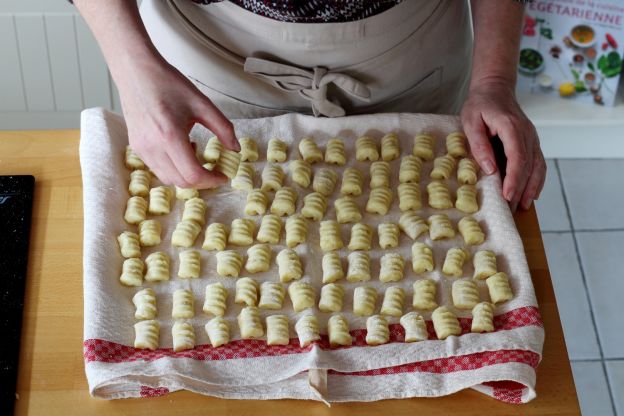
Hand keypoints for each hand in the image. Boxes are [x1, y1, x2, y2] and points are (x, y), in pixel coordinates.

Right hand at [118, 57, 239, 188]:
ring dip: (186, 175)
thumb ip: (223, 128)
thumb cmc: (168, 84)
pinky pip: (158, 169)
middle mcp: (153, 147)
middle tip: (214, 170)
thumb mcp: (202, 103)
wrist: (136, 72)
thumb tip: (235, 149)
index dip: (211, 180)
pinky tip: (181, 149)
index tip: (223, 175)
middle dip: (201, 181)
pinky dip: (173, 168)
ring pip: (168, 179)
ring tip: (196, 155)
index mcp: (170, 135)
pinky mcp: (136, 148)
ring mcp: (141, 149)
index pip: (193, 175)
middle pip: (181, 182)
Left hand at [460, 79, 545, 210]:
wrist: (495, 88)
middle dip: (521, 189)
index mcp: (511, 127)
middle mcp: (527, 133)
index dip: (514, 178)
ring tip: (522, 206)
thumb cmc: (480, 104)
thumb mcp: (470, 121)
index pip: (517, 157)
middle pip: (529, 165)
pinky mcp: (531, 141)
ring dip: (531, 187)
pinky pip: (538, 162)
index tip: (508, 195)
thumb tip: (490, 169)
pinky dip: (537, 179)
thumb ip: (479, 144)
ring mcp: (532, 137)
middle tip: (510, 208)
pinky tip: (531, 194)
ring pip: (537, 166)